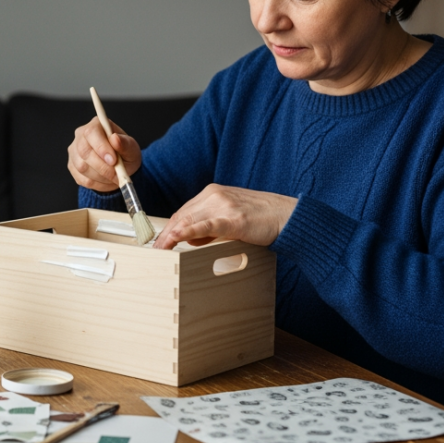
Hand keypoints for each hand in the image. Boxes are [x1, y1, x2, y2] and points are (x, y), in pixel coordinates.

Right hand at [68, 116, 142, 192]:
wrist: (120, 166)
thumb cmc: (125, 153)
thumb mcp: (131, 148)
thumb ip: (125, 144)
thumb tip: (115, 139)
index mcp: (95, 125)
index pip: (91, 132)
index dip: (101, 147)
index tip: (113, 160)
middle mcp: (81, 136)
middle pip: (84, 151)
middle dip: (102, 166)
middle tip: (117, 174)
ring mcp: (74, 152)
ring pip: (82, 167)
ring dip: (101, 177)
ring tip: (114, 177)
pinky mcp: (72, 167)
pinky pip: (82, 179)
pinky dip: (97, 184)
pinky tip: (107, 181)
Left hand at [153, 184, 297, 250]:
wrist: (288, 215)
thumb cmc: (261, 218)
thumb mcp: (230, 217)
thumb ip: (209, 225)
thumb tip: (187, 237)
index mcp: (212, 192)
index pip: (183, 212)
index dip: (169, 228)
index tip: (159, 242)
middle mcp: (215, 195)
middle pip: (182, 215)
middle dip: (166, 234)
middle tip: (155, 250)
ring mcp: (224, 205)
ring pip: (190, 220)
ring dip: (172, 236)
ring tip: (161, 249)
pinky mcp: (234, 218)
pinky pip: (206, 225)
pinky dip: (189, 231)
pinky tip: (177, 237)